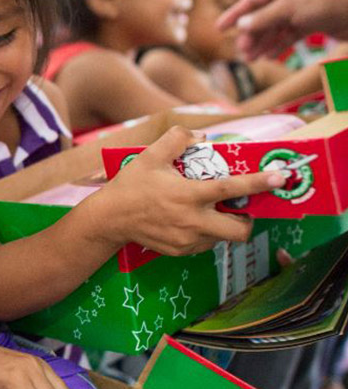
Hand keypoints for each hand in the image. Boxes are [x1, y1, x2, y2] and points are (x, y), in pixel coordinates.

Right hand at [101, 126, 286, 255]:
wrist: (108, 219)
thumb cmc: (130, 186)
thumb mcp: (149, 156)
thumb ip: (176, 139)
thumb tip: (199, 137)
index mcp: (188, 195)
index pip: (231, 188)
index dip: (259, 182)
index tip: (279, 177)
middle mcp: (192, 221)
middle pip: (239, 231)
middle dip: (247, 221)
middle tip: (238, 209)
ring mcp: (187, 240)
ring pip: (221, 238)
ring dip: (223, 226)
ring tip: (207, 213)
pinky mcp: (180, 251)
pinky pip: (203, 244)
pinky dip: (204, 234)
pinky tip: (189, 222)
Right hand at [216, 0, 347, 59]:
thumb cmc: (326, 2)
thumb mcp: (290, 8)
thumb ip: (263, 18)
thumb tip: (240, 25)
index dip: (235, 14)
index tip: (219, 28)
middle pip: (262, 16)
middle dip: (251, 35)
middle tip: (242, 51)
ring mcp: (300, 10)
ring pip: (274, 28)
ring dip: (262, 43)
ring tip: (252, 58)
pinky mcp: (310, 23)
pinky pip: (288, 35)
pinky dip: (278, 45)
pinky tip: (270, 56)